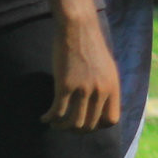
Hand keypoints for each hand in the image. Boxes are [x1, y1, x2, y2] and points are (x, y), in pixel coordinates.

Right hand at [48, 13, 119, 130]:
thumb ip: (106, 87)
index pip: (111, 120)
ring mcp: (83, 89)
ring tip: (54, 124)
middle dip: (77, 130)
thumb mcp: (107, 68)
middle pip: (90, 124)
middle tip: (67, 127)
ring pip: (74, 122)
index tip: (87, 124)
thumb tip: (102, 105)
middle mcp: (100, 90)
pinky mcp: (65, 85)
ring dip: (62, 127)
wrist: (77, 28)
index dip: (99, 126)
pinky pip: (57, 111)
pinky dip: (49, 118)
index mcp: (113, 87)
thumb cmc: (90, 45)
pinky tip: (44, 118)